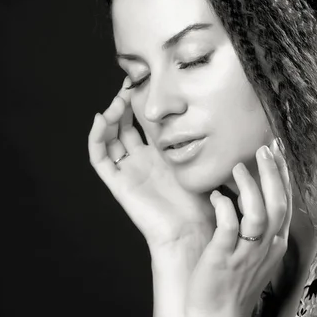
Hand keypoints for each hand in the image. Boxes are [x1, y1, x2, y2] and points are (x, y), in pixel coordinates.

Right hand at [88, 78, 216, 266]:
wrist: (193, 235)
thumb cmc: (206, 206)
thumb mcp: (207, 165)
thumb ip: (205, 143)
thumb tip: (220, 115)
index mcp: (162, 158)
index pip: (144, 125)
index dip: (142, 106)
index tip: (148, 82)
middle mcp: (142, 163)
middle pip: (123, 128)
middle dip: (124, 105)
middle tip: (130, 84)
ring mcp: (128, 173)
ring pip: (108, 139)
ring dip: (109, 117)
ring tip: (118, 100)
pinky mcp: (118, 184)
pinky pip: (99, 159)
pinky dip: (96, 138)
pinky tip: (102, 118)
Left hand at [185, 139, 291, 316]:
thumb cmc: (232, 284)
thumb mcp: (252, 254)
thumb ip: (255, 228)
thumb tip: (245, 197)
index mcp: (275, 243)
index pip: (285, 203)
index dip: (282, 176)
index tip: (275, 151)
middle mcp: (267, 247)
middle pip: (278, 204)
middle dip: (273, 173)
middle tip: (263, 148)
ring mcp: (248, 254)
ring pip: (259, 214)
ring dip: (251, 188)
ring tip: (238, 166)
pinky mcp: (225, 259)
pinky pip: (230, 229)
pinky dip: (225, 209)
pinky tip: (216, 196)